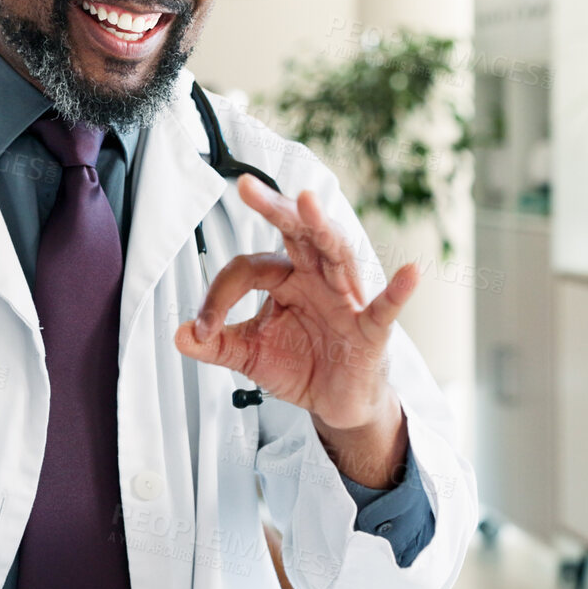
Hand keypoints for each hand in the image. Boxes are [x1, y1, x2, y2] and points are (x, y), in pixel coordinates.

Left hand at [175, 175, 418, 487]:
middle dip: (274, 209)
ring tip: (307, 202)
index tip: (202, 329)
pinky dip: (398, 291)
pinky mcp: (370, 330)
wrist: (336, 402)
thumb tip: (179, 334)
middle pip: (297, 233)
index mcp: (286, 278)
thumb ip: (216, 343)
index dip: (218, 296)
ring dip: (322, 227)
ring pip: (336, 254)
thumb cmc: (300, 365)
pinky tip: (409, 273)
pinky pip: (384, 308)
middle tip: (246, 187)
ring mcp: (346, 299)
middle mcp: (317, 278)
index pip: (248, 268)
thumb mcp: (250, 354)